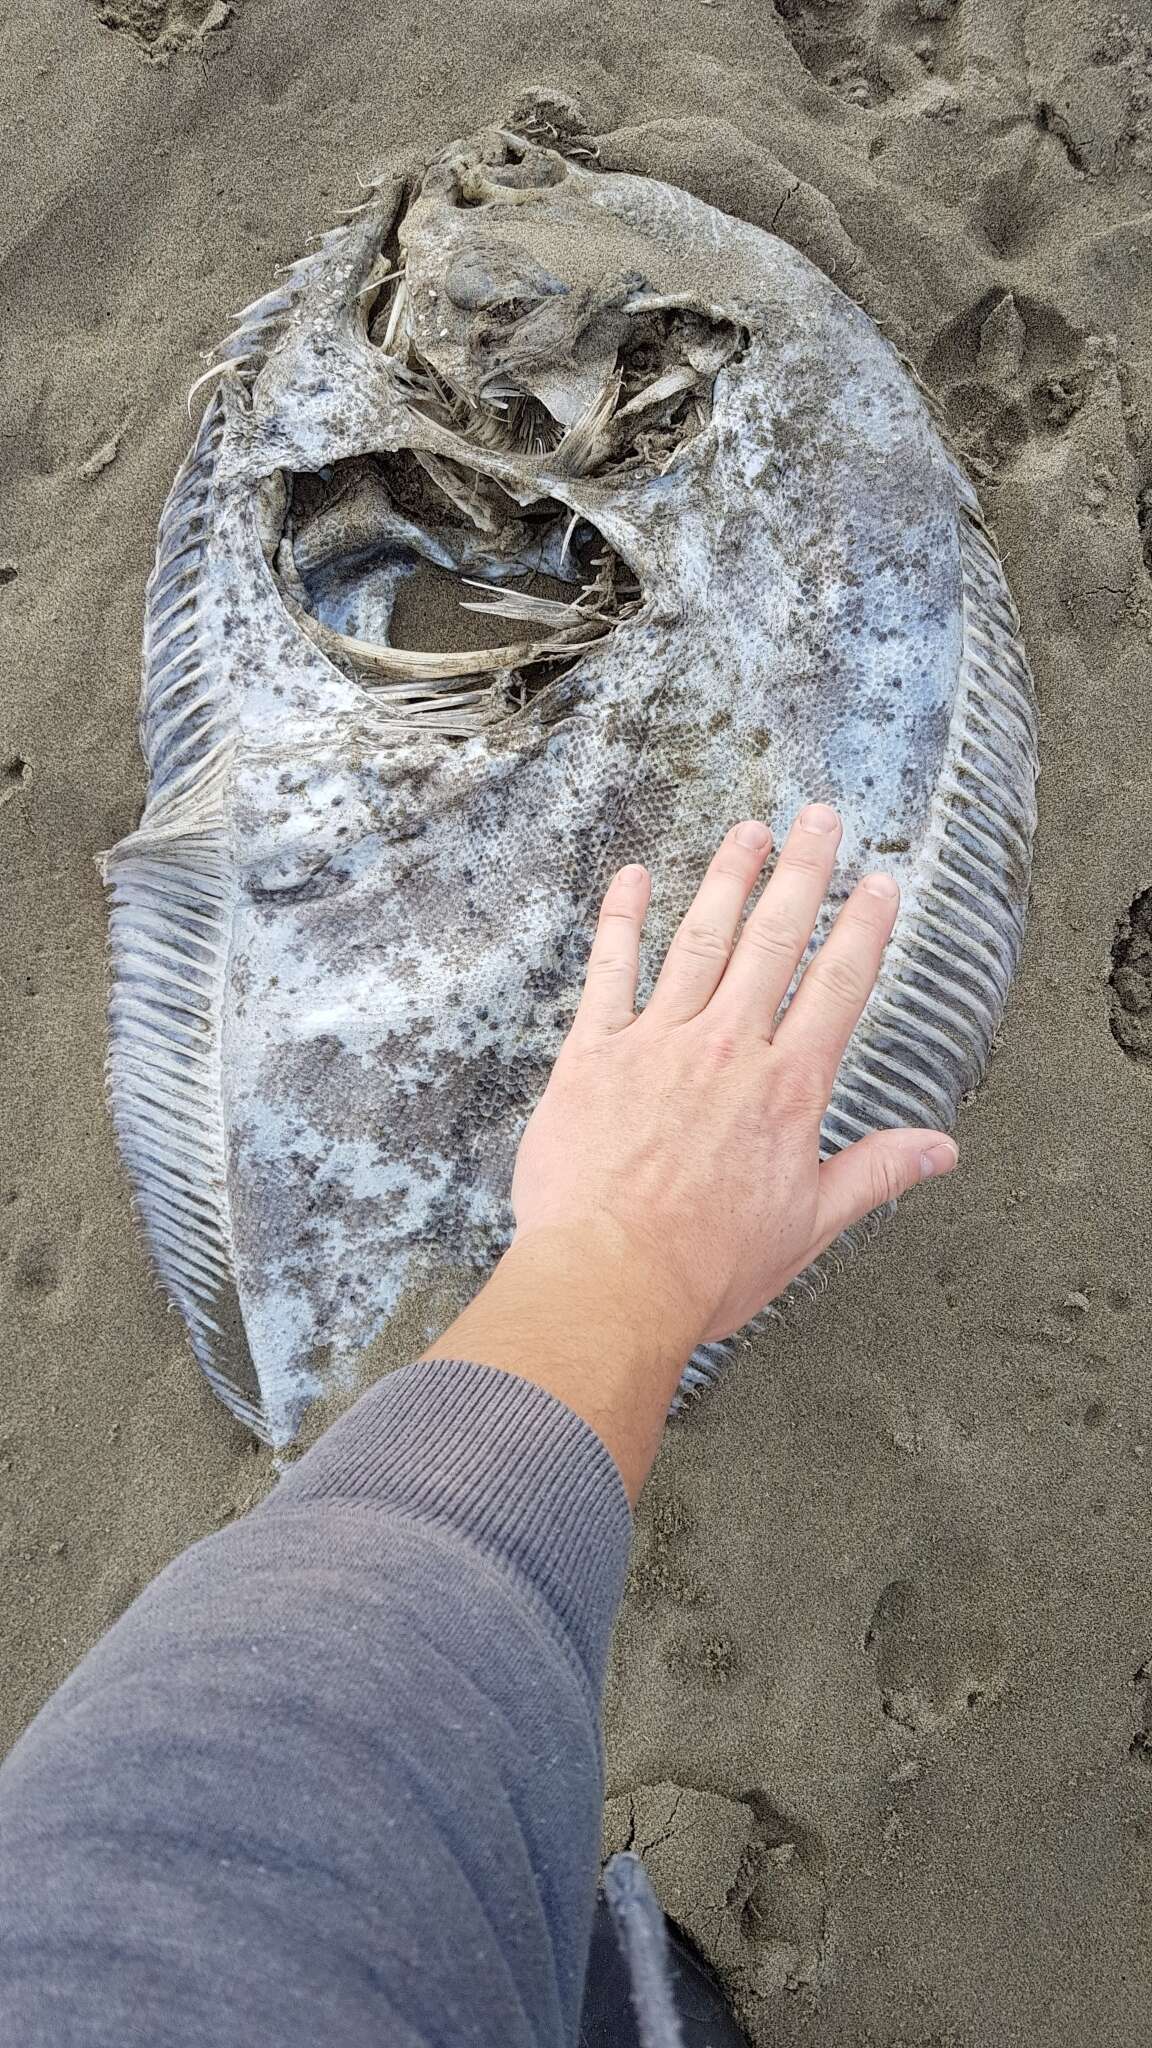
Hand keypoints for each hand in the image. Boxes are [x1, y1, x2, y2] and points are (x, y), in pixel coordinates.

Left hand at [426, 808, 956, 1500]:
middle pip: (774, 941)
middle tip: (819, 818)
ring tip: (749, 831)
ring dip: (728, 880)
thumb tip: (941, 1149)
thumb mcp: (808, 1226)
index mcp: (786, 1089)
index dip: (863, 928)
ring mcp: (657, 1044)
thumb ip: (874, 1173)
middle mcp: (727, 1049)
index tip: (880, 882)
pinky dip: (622, 920)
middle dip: (802, 873)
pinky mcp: (592, 1055)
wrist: (608, 1281)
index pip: (837, 987)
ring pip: (700, 940)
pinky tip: (635, 877)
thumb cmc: (707, 1267)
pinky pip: (608, 971)